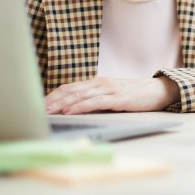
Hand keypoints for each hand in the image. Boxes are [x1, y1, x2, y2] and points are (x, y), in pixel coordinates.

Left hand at [44, 76, 178, 113]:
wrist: (159, 90)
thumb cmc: (135, 95)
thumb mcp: (112, 95)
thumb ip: (95, 98)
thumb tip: (74, 109)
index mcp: (97, 82)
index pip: (69, 87)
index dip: (52, 96)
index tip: (37, 105)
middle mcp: (100, 83)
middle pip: (70, 90)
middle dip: (51, 100)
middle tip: (34, 110)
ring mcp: (110, 90)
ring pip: (79, 95)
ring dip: (61, 104)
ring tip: (47, 111)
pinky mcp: (119, 99)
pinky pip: (95, 102)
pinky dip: (80, 106)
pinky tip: (70, 110)